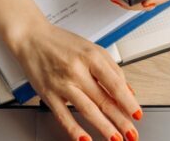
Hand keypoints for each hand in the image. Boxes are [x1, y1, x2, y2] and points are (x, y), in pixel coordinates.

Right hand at [8, 16, 140, 140]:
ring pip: (87, 110)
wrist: (32, 38)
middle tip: (131, 133)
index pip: (115, 83)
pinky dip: (74, 130)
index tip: (137, 114)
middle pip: (103, 99)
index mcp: (91, 56)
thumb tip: (126, 89)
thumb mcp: (91, 48)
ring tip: (115, 139)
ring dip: (104, 127)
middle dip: (120, 120)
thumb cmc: (62, 43)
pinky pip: (63, 115)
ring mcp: (62, 83)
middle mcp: (77, 70)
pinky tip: (85, 139)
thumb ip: (110, 68)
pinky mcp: (48, 94)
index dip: (128, 101)